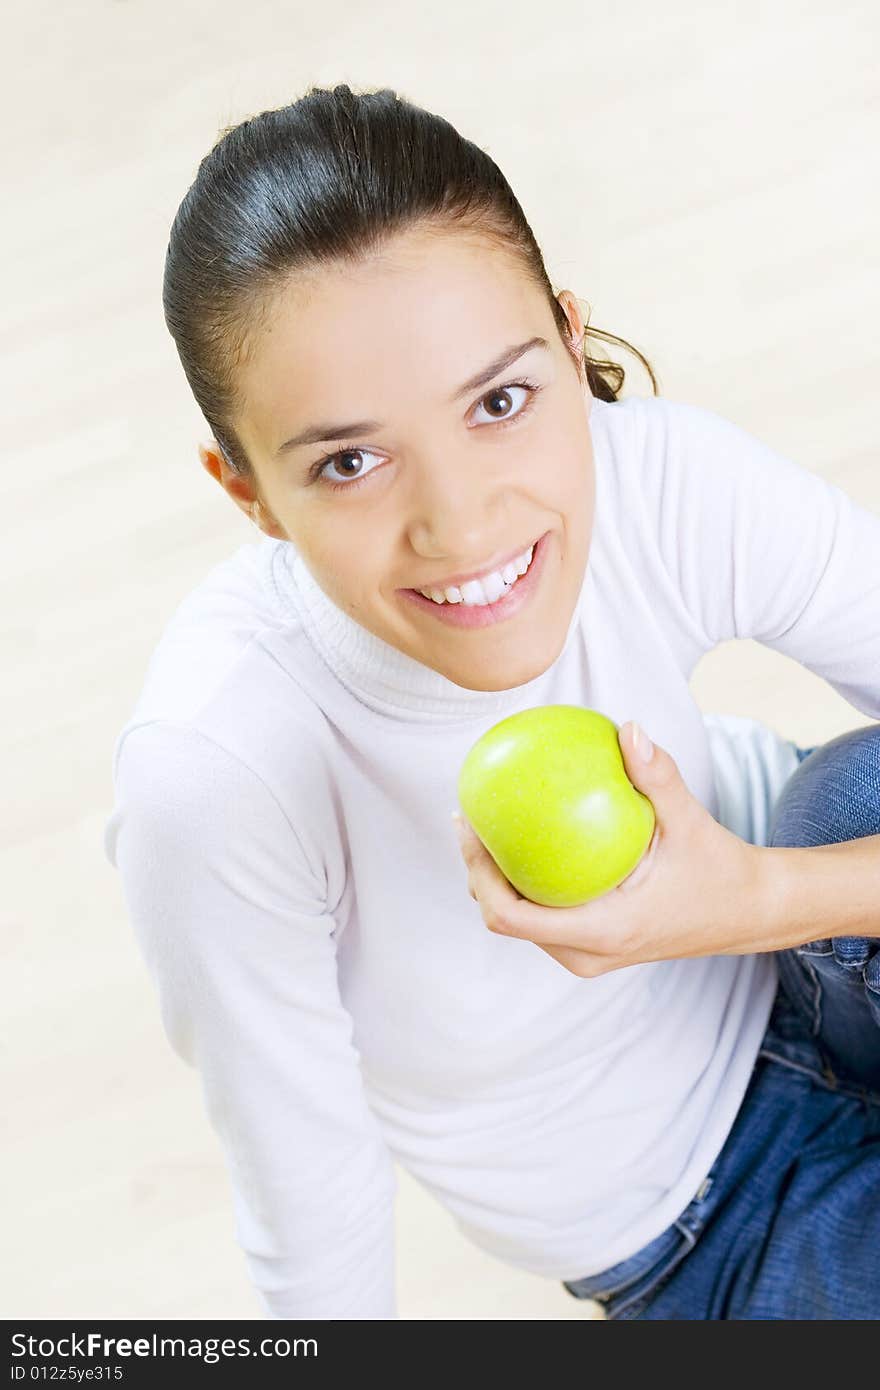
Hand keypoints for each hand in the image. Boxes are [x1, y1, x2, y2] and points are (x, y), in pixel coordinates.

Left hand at [452, 720, 770, 976]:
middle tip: (468, 814)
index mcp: (601, 931)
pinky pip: (541, 915)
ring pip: (518, 921)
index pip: (511, 917)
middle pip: (502, 919)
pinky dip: (522, 881)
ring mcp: (586, 954)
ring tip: (482, 822)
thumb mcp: (691, 821)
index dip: (478, 874)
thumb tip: (628, 728)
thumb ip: (658, 777)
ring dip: (493, 878)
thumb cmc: (719, 868)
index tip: (472, 825)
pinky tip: (520, 835)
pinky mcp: (589, 946)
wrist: (746, 913)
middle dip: (476, 870)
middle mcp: (586, 952)